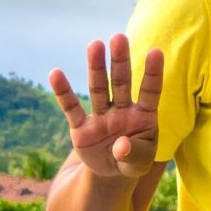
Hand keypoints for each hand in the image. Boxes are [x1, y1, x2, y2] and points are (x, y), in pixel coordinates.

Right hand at [48, 34, 160, 180]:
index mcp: (144, 116)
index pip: (150, 92)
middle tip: (119, 37)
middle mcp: (122, 110)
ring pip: (98, 89)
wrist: (110, 173)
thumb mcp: (140, 165)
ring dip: (96, 68)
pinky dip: (63, 92)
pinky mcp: (81, 128)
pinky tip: (55, 74)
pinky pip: (72, 108)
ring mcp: (101, 117)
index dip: (152, 73)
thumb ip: (134, 155)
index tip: (155, 52)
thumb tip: (120, 146)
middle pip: (122, 82)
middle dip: (120, 61)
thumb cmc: (132, 162)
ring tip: (95, 44)